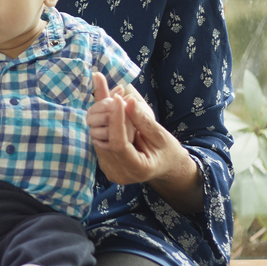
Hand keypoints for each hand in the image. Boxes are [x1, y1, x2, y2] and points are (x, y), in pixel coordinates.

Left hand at [86, 72, 202, 212]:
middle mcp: (119, 173)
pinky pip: (100, 139)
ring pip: (99, 137)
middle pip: (105, 139)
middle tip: (115, 92)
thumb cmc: (167, 151)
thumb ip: (143, 120)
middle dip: (109, 114)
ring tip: (113, 95)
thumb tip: (128, 100)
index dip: (117, 119)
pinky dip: (105, 123)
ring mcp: (110, 170)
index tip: (119, 98)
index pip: (119, 143)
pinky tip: (112, 107)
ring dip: (104, 116)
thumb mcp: (161, 135)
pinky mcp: (105, 162)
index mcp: (137, 169)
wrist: (166, 166)